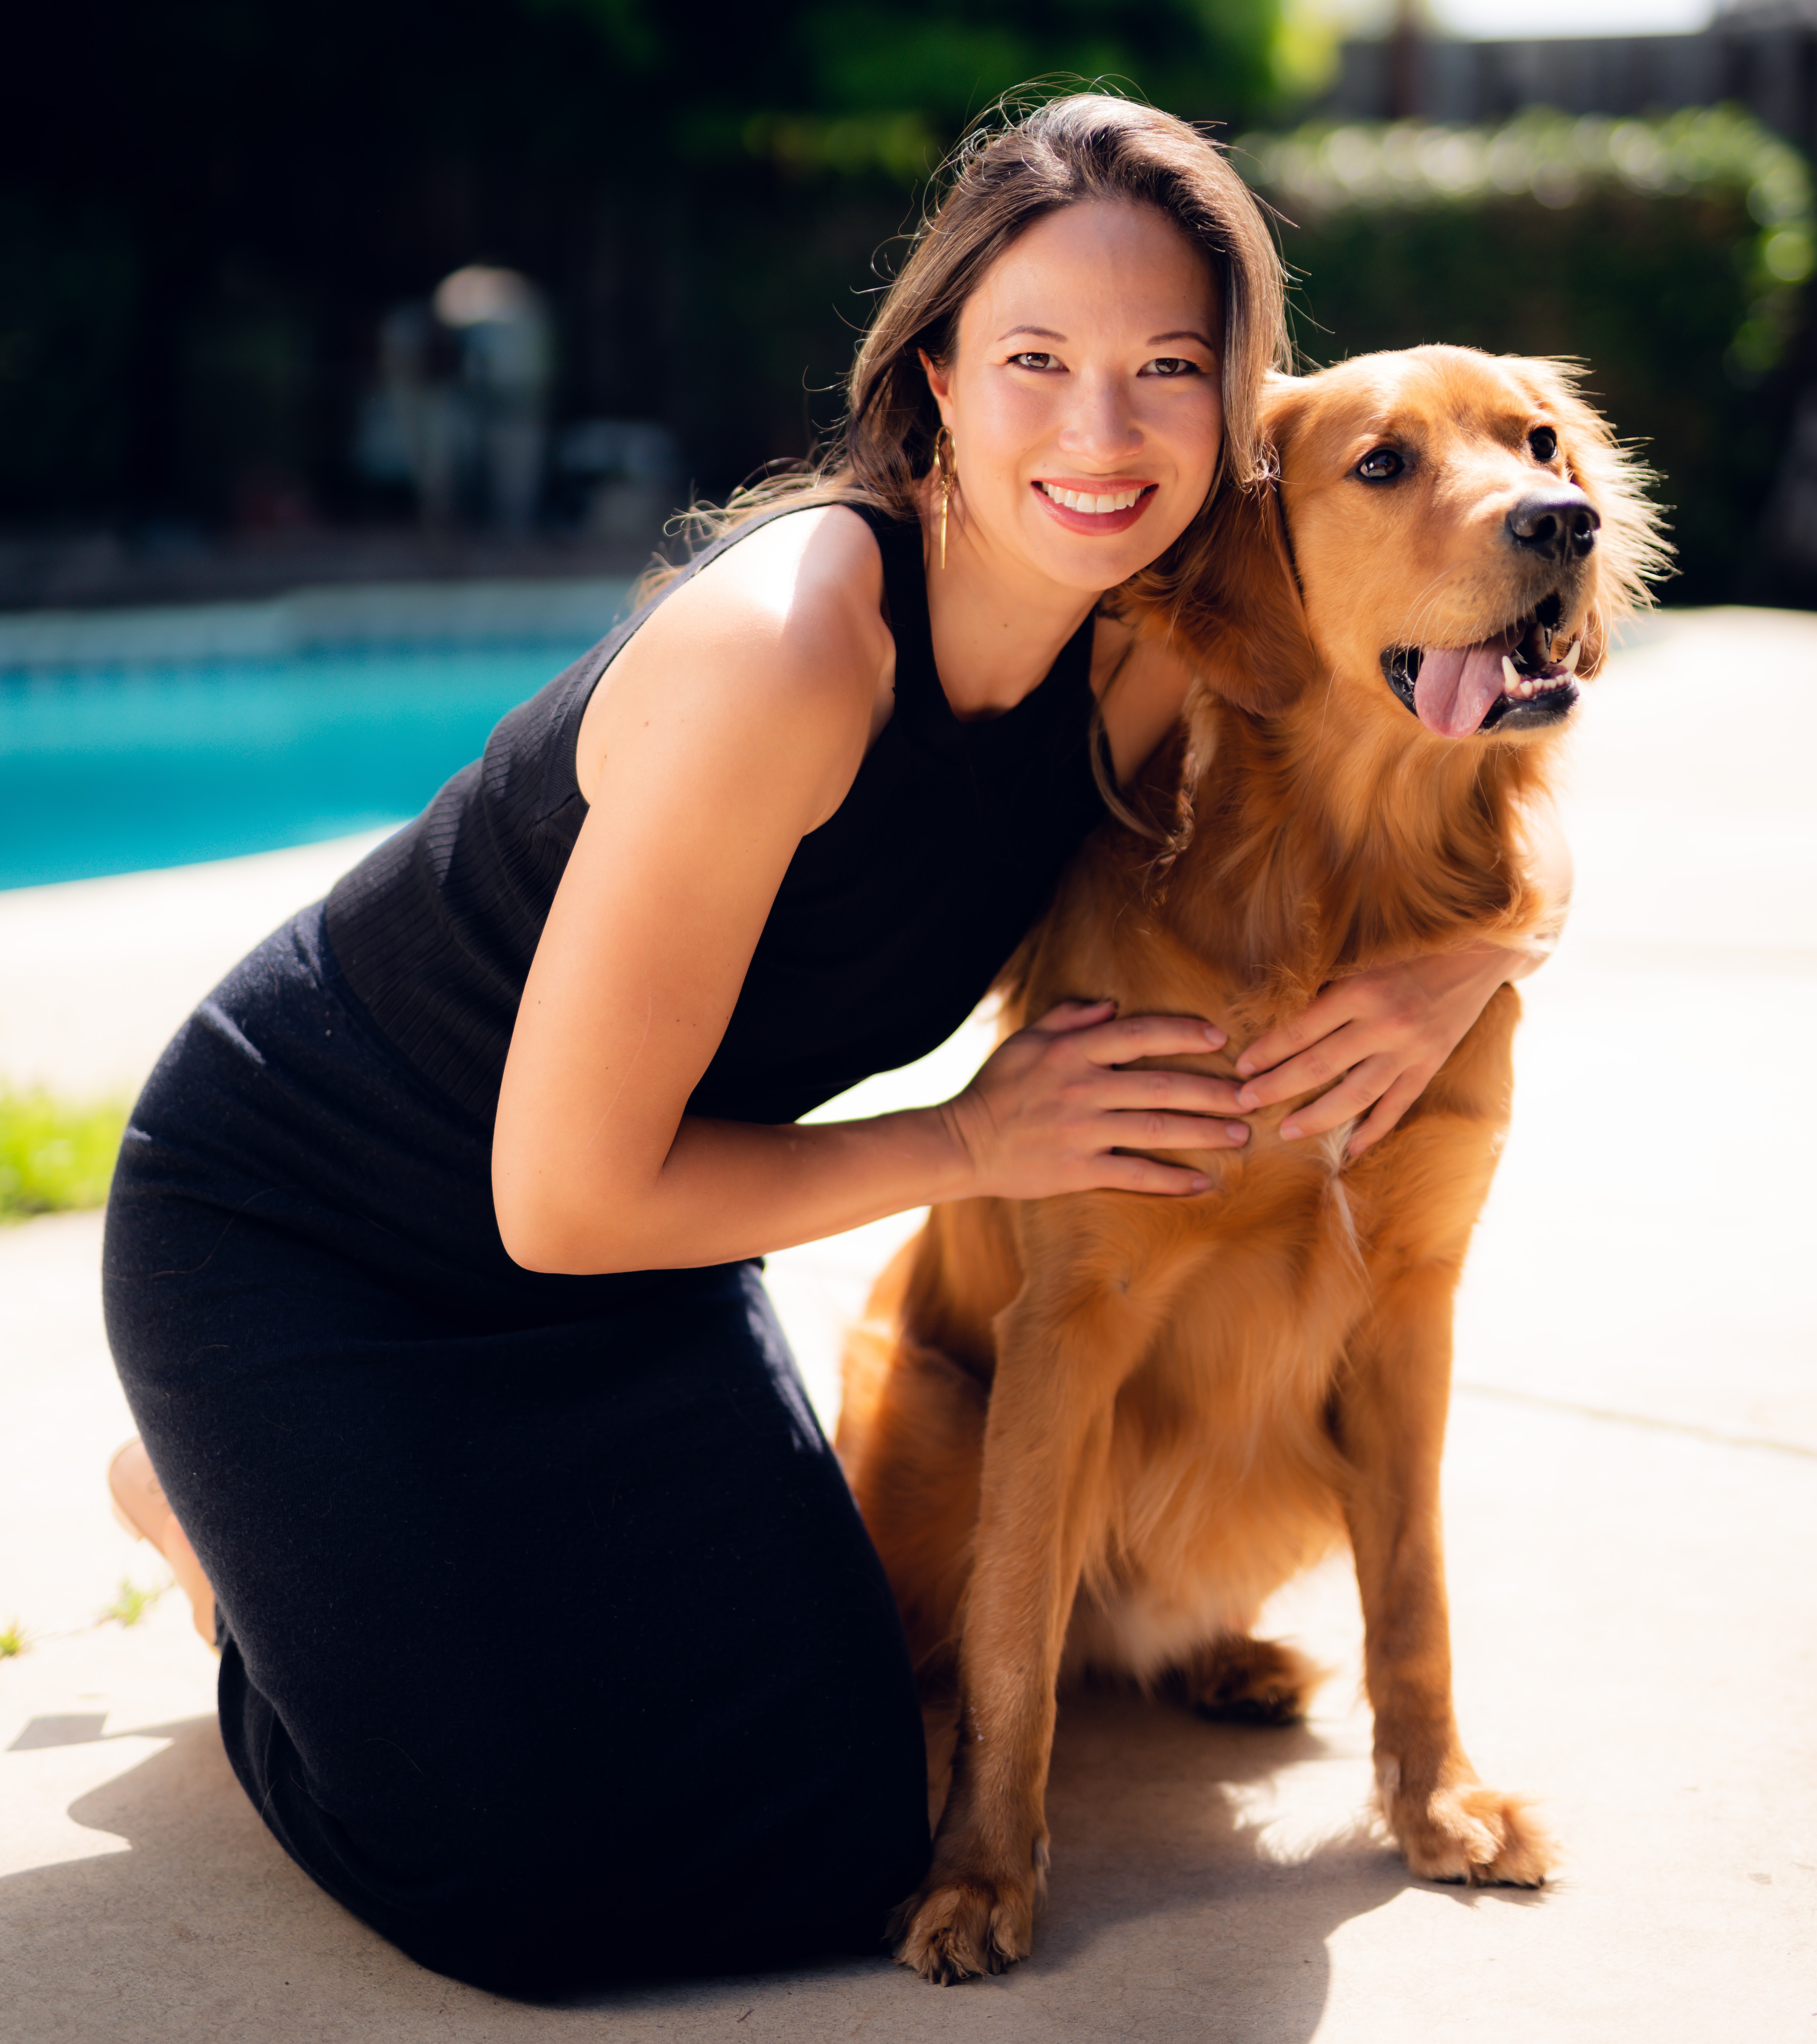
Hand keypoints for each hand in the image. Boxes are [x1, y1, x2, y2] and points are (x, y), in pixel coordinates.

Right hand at [942, 1000, 1249, 1199]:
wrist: (962, 1143)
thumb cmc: (997, 1088)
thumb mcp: (1026, 1040)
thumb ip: (1069, 1018)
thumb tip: (1112, 1006)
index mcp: (1073, 1052)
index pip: (1141, 1034)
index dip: (1184, 1033)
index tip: (1220, 1037)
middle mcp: (1083, 1088)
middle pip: (1163, 1086)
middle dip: (1214, 1091)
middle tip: (1252, 1097)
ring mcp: (1082, 1131)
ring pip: (1158, 1129)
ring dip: (1205, 1132)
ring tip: (1241, 1135)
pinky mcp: (1077, 1170)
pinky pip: (1134, 1174)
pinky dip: (1171, 1180)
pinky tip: (1203, 1182)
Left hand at [1232, 944, 1530, 1157]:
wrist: (1480, 951)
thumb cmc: (1410, 948)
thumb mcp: (1364, 959)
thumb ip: (1327, 989)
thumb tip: (1278, 1018)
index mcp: (1361, 991)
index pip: (1300, 1030)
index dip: (1266, 1052)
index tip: (1241, 1066)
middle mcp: (1384, 1024)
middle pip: (1318, 1066)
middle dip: (1276, 1086)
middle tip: (1245, 1101)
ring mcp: (1410, 1050)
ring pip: (1355, 1096)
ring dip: (1316, 1117)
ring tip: (1285, 1130)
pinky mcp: (1430, 1065)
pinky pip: (1396, 1106)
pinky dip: (1373, 1130)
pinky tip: (1350, 1148)